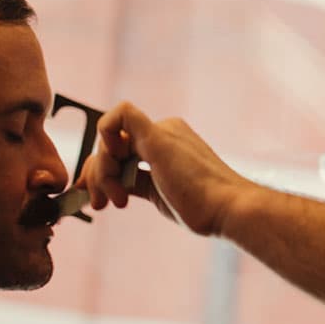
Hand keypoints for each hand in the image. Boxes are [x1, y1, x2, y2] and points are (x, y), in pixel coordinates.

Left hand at [80, 102, 253, 234]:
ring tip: (118, 200)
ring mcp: (162, 131)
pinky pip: (121, 115)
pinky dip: (106, 136)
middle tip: (99, 205)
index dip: (103, 175)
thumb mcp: (160, 195)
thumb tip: (108, 187)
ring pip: (110, 139)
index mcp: (168, 144)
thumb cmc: (203, 208)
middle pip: (112, 145)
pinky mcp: (157, 135)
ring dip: (102, 173)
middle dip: (98, 177)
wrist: (226, 208)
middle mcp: (165, 131)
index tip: (100, 202)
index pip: (121, 150)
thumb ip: (135, 183)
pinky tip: (113, 165)